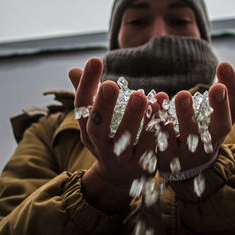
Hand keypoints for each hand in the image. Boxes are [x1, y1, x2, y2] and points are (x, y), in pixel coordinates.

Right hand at [69, 57, 159, 212]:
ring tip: (141, 96)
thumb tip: (72, 69)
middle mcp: (99, 146)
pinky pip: (149, 150)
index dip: (87, 84)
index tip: (95, 60)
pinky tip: (162, 116)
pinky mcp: (140, 167)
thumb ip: (89, 94)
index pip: (81, 106)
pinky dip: (155, 133)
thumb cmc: (109, 136)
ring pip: (124, 140)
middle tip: (111, 84)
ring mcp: (119, 159)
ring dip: (133, 119)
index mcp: (87, 129)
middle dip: (104, 106)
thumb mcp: (96, 119)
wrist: (121, 175)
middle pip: (97, 128)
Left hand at [156, 62, 234, 173]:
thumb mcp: (209, 119)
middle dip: (219, 106)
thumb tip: (223, 65)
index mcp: (221, 129)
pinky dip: (158, 124)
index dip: (233, 88)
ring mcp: (189, 155)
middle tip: (217, 87)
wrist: (180, 171)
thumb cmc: (196, 135)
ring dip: (186, 115)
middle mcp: (210, 144)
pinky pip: (163, 143)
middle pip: (220, 127)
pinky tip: (153, 106)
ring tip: (182, 94)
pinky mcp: (167, 161)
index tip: (224, 65)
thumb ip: (217, 96)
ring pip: (190, 136)